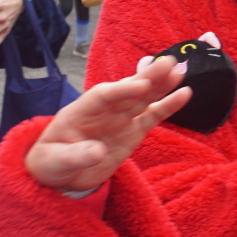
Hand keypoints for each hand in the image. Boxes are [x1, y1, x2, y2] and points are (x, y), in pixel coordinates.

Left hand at [24, 56, 191, 191]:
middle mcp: (104, 110)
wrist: (60, 173)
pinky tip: (184, 94)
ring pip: (144, 98)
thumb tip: (97, 152)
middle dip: (147, 77)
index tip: (141, 86)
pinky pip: (153, 116)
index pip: (102, 95)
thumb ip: (75, 155)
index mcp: (81, 110)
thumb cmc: (52, 162)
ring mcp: (120, 119)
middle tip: (168, 63)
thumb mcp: (55, 162)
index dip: (121, 90)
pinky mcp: (133, 131)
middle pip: (127, 90)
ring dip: (161, 85)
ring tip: (179, 70)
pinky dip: (168, 105)